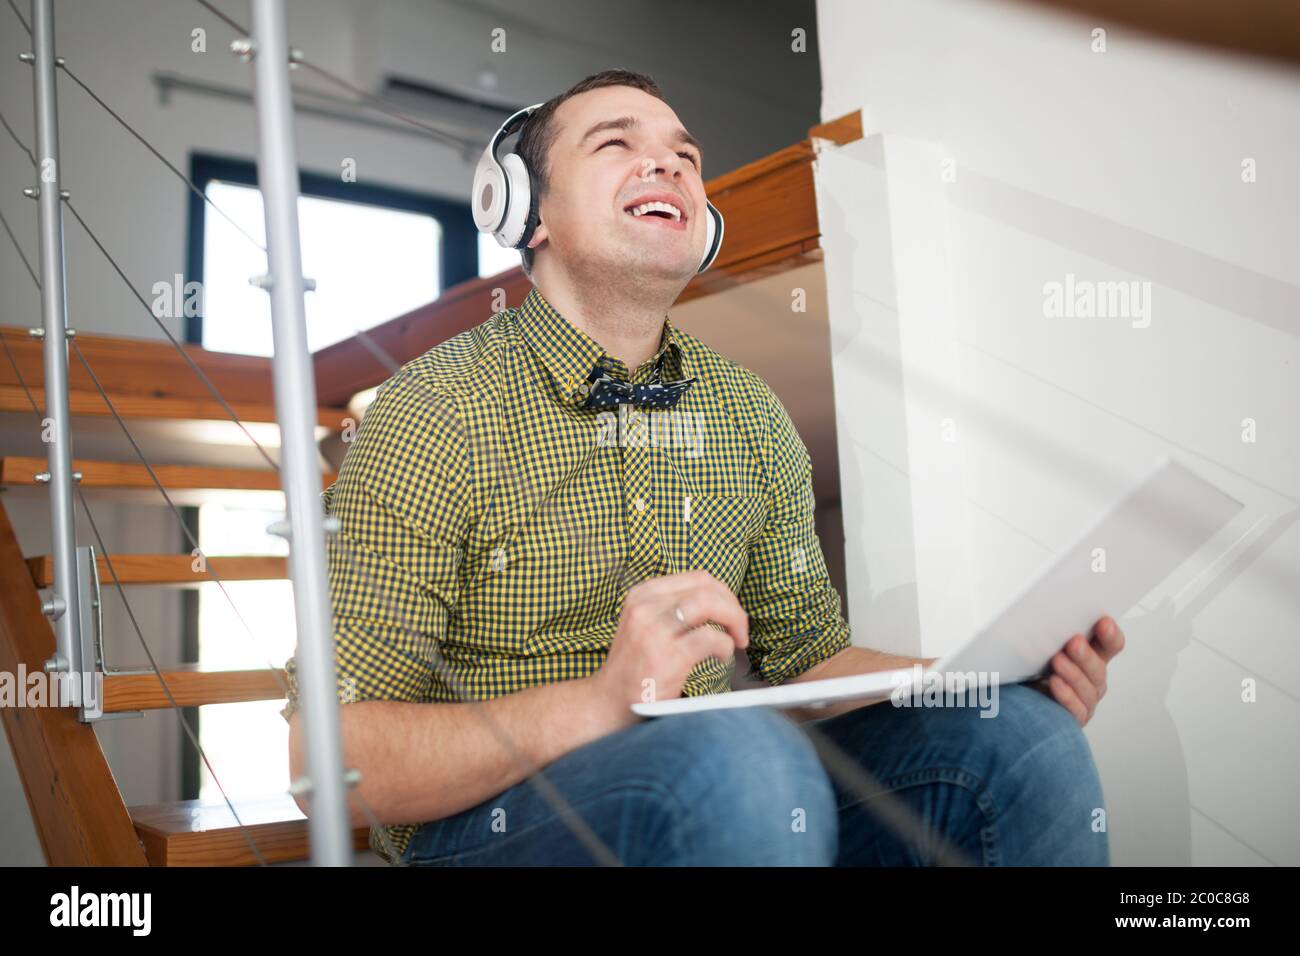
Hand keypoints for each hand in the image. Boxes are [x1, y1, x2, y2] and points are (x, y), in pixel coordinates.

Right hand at [592, 570, 748, 720]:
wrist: (608, 703)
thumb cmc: (635, 666)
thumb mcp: (645, 625)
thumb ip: (674, 609)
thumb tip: (722, 601)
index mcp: (643, 594)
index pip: (697, 578)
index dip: (723, 594)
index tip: (731, 613)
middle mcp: (646, 606)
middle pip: (707, 587)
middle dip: (734, 607)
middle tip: (741, 630)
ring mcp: (654, 629)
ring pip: (710, 604)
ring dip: (734, 621)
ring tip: (737, 641)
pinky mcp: (667, 655)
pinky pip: (711, 638)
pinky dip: (725, 646)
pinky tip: (721, 657)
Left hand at [1029, 616, 1125, 726]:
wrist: (1016, 695)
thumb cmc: (1031, 667)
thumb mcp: (1042, 645)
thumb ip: (1052, 634)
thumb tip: (1047, 617)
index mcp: (1091, 655)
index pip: (1110, 645)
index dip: (1110, 635)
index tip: (1103, 622)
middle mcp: (1092, 678)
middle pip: (1099, 669)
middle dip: (1086, 655)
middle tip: (1074, 642)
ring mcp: (1085, 700)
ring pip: (1088, 689)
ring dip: (1074, 674)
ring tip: (1058, 660)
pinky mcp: (1073, 718)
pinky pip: (1075, 709)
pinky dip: (1066, 696)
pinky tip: (1055, 683)